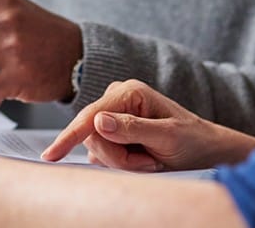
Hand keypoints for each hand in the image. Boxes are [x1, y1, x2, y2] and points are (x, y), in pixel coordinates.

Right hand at [41, 79, 254, 170]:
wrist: (204, 148)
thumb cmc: (191, 139)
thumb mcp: (167, 136)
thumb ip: (133, 128)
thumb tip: (99, 121)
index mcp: (128, 91)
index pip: (90, 117)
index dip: (70, 137)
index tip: (50, 156)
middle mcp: (116, 98)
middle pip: (93, 136)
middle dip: (118, 157)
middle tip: (148, 162)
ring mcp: (112, 114)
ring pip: (96, 147)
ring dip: (121, 162)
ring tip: (149, 160)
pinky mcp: (111, 130)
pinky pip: (100, 152)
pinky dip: (120, 162)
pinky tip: (141, 159)